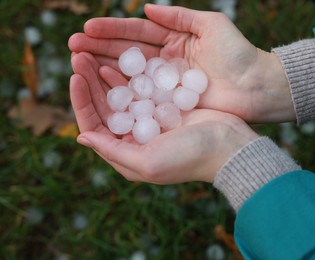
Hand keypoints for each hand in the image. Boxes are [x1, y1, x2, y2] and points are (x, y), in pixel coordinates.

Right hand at [68, 4, 294, 122]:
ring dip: (104, 67)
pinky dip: (122, 89)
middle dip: (100, 48)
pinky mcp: (170, 102)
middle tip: (72, 46)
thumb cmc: (238, 53)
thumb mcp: (212, 25)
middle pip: (128, 53)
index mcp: (175, 41)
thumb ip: (179, 17)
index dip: (112, 30)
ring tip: (78, 62)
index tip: (87, 29)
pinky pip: (142, 94)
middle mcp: (166, 62)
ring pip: (130, 73)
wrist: (256, 86)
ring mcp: (166, 83)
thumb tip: (146, 8)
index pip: (137, 33)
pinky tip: (102, 84)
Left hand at [70, 52, 257, 183]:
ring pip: (120, 95)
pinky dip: (128, 76)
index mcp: (127, 153)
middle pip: (105, 107)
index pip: (94, 125)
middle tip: (79, 56)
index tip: (75, 77)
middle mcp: (135, 137)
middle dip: (90, 82)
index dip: (82, 101)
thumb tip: (81, 138)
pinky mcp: (164, 107)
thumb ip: (113, 151)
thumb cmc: (189, 158)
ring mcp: (150, 121)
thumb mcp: (146, 162)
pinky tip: (118, 61)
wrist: (229, 147)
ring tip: (92, 54)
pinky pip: (140, 88)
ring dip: (105, 75)